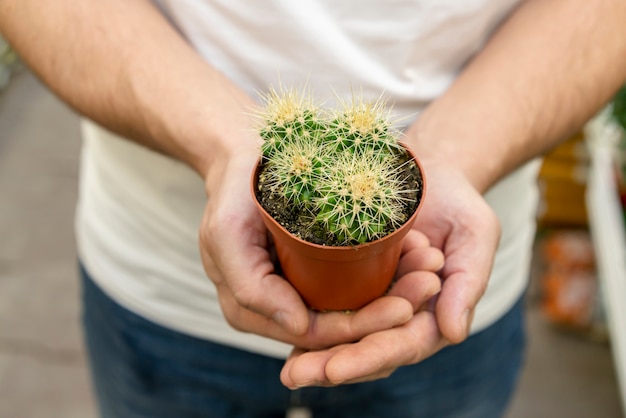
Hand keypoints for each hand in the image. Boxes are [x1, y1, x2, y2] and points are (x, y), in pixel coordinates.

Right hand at [198, 152, 442, 350]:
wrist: (243, 159)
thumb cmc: (233, 192)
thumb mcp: (227, 234)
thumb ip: (251, 287)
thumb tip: (298, 327)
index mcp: (254, 310)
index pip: (315, 334)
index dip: (361, 328)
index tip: (404, 308)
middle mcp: (278, 307)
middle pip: (342, 324)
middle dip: (389, 311)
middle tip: (429, 284)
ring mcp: (299, 288)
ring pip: (353, 305)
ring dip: (395, 293)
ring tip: (430, 271)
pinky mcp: (315, 268)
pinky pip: (353, 282)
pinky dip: (386, 275)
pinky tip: (415, 257)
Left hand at [279, 160, 499, 387]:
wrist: (426, 174)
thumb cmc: (456, 202)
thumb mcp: (474, 232)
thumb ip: (468, 280)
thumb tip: (454, 332)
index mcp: (434, 312)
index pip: (403, 344)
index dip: (369, 357)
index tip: (335, 368)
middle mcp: (403, 315)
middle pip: (367, 349)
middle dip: (332, 365)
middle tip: (296, 375)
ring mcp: (376, 302)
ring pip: (345, 337)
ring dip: (314, 354)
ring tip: (288, 371)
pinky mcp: (353, 284)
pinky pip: (330, 308)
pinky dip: (308, 322)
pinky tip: (280, 330)